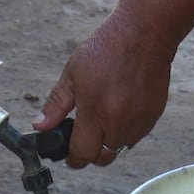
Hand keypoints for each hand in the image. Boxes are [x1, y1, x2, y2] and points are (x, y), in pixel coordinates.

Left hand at [32, 9, 173, 167]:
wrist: (144, 35)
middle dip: (91, 154)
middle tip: (84, 139)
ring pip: (120, 149)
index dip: (73, 159)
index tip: (69, 156)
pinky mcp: (153, 117)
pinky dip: (125, 131)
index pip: (82, 154)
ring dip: (109, 142)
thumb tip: (40, 127)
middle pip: (103, 159)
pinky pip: (136, 136)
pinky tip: (120, 109)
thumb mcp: (72, 74)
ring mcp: (139, 122)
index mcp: (95, 113)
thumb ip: (56, 105)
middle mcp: (119, 123)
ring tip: (103, 117)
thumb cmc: (106, 50)